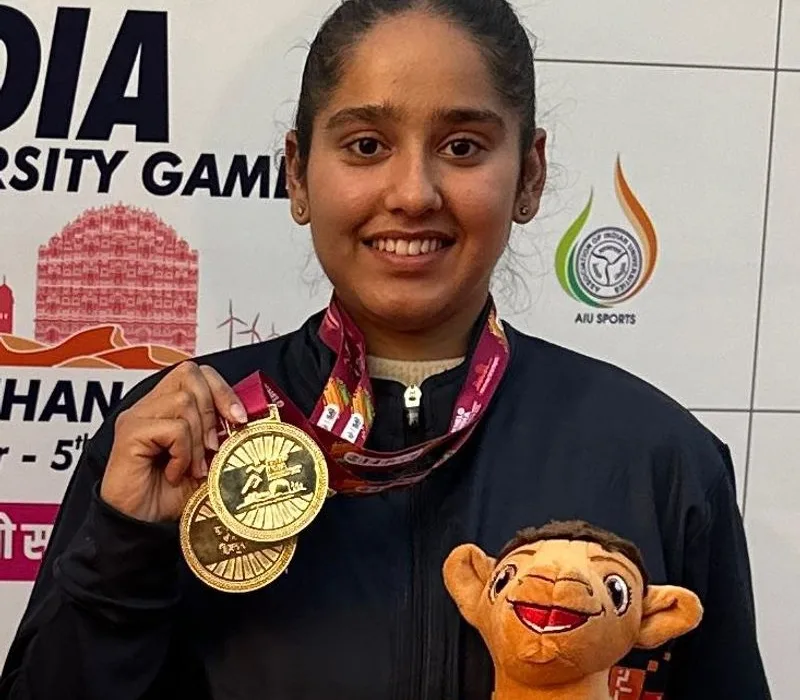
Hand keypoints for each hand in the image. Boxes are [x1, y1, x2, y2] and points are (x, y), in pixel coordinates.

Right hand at [100, 362, 247, 522]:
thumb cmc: (169, 495)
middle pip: (190, 376)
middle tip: (212, 448)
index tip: (239, 418)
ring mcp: (137, 417)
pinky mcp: (130, 434)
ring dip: (197, 440)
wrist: (141, 526)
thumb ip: (222, 436)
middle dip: (212, 413)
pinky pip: (173, 428)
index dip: (222, 389)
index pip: (197, 373)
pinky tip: (173, 472)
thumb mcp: (208, 461)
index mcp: (166, 406)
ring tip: (192, 466)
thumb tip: (249, 422)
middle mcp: (149, 406)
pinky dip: (182, 453)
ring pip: (184, 402)